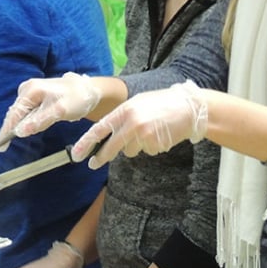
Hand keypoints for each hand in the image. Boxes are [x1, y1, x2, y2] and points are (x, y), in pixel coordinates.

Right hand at [0, 72, 100, 148]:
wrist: (88, 90)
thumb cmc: (77, 99)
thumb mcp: (60, 111)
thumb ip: (39, 121)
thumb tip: (19, 132)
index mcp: (32, 90)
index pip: (14, 113)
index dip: (6, 130)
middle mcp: (28, 89)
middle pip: (14, 113)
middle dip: (9, 130)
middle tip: (2, 147)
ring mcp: (30, 92)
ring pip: (19, 113)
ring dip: (16, 127)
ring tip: (7, 141)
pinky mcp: (35, 97)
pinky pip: (26, 112)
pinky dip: (24, 122)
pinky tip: (22, 130)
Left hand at [71, 81, 206, 168]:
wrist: (189, 108)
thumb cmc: (162, 103)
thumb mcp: (138, 103)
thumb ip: (122, 116)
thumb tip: (106, 134)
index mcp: (125, 110)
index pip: (100, 129)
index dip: (87, 142)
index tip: (77, 153)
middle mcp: (132, 123)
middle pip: (111, 146)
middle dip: (101, 156)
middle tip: (93, 164)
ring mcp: (144, 135)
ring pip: (129, 151)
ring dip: (135, 145)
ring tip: (149, 131)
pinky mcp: (155, 145)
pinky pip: (145, 152)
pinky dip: (150, 146)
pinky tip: (159, 135)